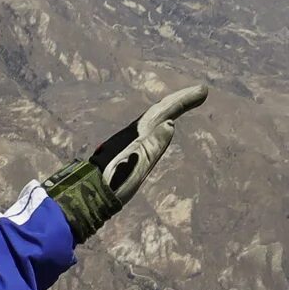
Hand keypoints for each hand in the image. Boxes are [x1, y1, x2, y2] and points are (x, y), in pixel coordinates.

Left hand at [45, 81, 208, 242]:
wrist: (85, 199)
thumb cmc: (111, 184)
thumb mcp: (136, 165)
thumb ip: (153, 146)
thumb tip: (170, 124)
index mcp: (137, 134)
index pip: (164, 111)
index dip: (184, 100)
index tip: (203, 91)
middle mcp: (132, 135)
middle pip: (159, 113)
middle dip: (179, 102)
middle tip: (200, 93)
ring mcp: (127, 145)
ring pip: (152, 121)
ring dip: (169, 111)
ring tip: (182, 106)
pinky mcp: (124, 156)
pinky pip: (147, 133)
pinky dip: (158, 126)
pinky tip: (158, 132)